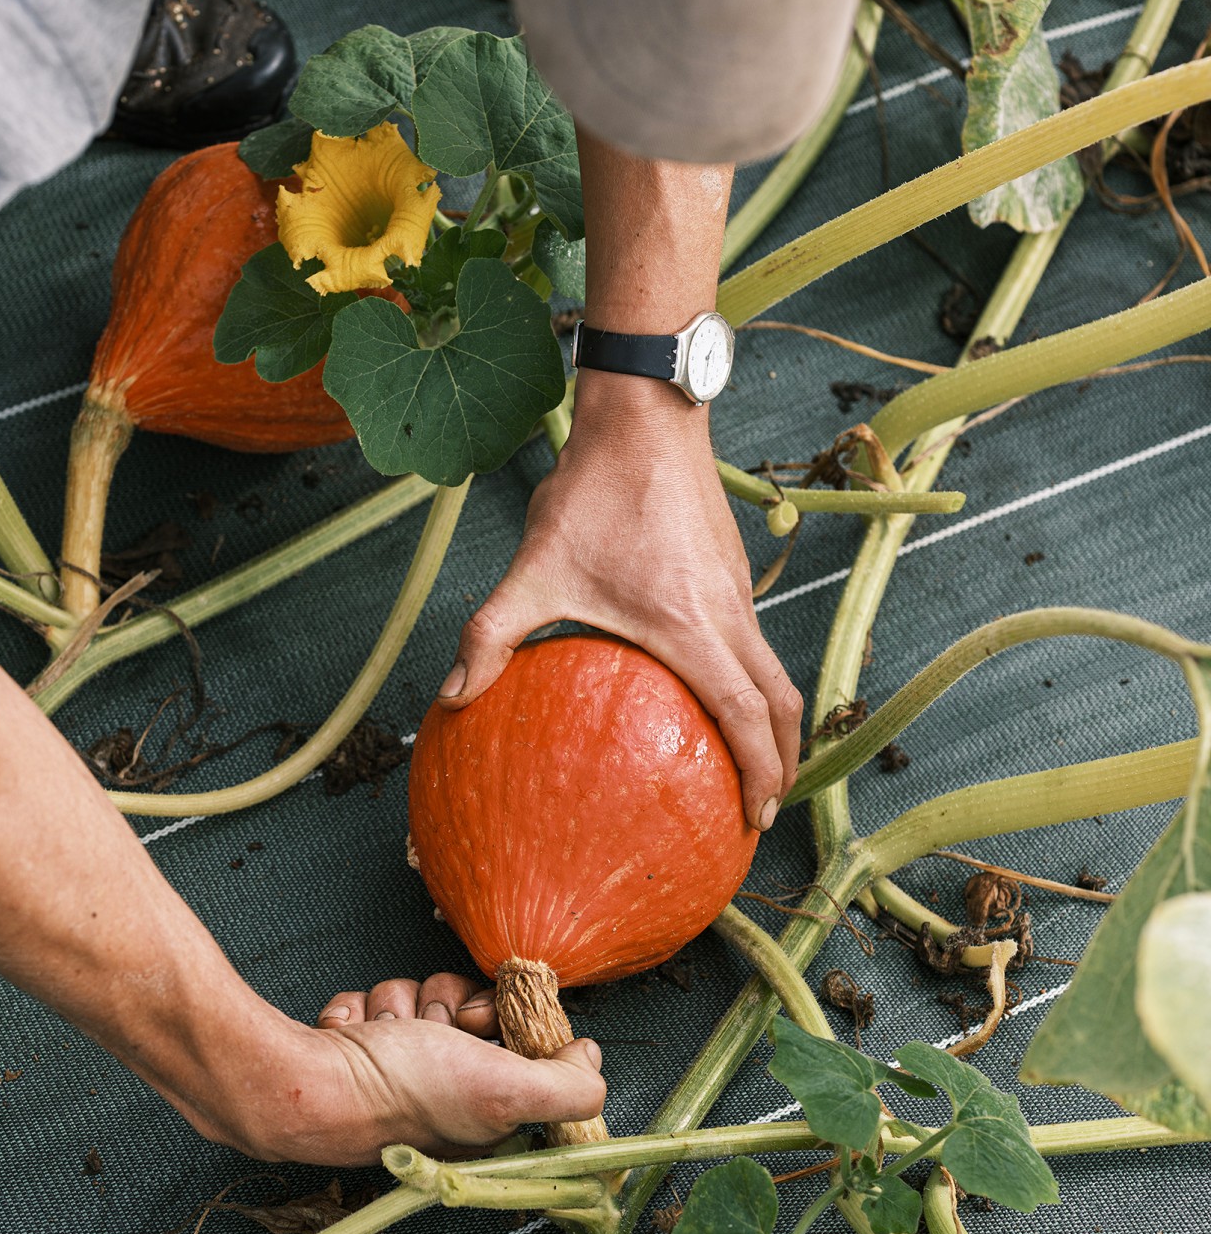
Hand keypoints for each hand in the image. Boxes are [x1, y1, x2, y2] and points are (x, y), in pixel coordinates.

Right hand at [203, 972, 603, 1166]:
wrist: (303, 1086)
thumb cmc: (400, 1095)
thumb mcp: (506, 1092)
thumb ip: (566, 1085)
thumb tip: (590, 1059)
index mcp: (483, 1113)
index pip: (513, 1039)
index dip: (501, 1018)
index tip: (483, 1021)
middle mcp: (442, 1096)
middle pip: (466, 1008)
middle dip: (445, 1006)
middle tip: (430, 1030)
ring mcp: (393, 1068)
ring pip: (419, 996)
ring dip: (399, 1006)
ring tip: (384, 1038)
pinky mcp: (354, 1046)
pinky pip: (372, 999)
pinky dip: (360, 1010)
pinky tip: (353, 1035)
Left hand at [436, 372, 800, 828]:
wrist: (644, 413)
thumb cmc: (592, 491)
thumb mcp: (533, 570)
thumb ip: (490, 636)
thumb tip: (451, 697)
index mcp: (693, 627)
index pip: (747, 715)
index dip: (760, 773)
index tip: (755, 820)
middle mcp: (730, 612)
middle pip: (780, 702)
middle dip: (780, 762)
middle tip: (760, 809)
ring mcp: (736, 588)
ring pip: (771, 668)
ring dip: (769, 721)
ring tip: (743, 762)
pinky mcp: (729, 568)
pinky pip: (752, 638)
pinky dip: (750, 679)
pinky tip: (707, 688)